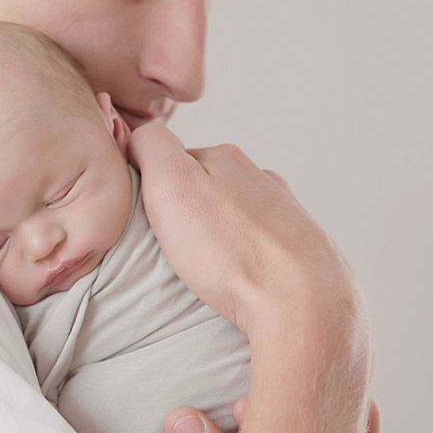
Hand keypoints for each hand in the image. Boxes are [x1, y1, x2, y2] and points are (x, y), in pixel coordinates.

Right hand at [129, 124, 367, 350]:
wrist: (296, 297)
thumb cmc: (229, 250)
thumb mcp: (172, 184)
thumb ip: (151, 147)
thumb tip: (136, 135)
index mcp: (224, 158)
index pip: (169, 159)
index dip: (148, 186)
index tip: (143, 218)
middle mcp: (256, 176)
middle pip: (202, 185)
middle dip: (181, 208)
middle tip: (167, 246)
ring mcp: (278, 209)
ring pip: (229, 212)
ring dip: (211, 231)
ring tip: (201, 264)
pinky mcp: (292, 243)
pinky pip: (252, 239)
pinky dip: (237, 250)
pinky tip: (232, 273)